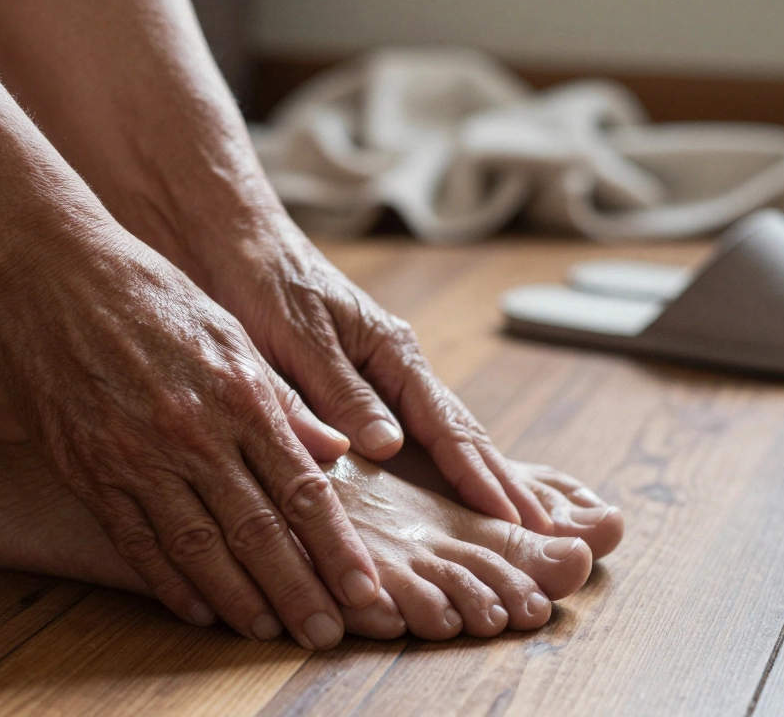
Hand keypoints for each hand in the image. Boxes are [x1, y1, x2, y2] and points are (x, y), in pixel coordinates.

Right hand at [0, 222, 379, 648]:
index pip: (302, 490)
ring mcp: (138, 456)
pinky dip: (170, 583)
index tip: (365, 589)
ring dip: (240, 599)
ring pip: (199, 549)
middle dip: (299, 590)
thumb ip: (282, 399)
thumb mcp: (228, 332)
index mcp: (239, 393)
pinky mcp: (91, 470)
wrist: (47, 276)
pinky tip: (199, 609)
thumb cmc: (147, 294)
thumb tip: (337, 450)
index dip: (337, 548)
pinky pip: (137, 540)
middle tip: (328, 632)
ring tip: (269, 631)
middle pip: (258, 532)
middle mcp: (194, 433)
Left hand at [192, 220, 552, 531]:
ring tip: (513, 528)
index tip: (515, 520)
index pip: (448, 425)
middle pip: (461, 435)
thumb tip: (389, 445)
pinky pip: (406, 437)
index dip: (481, 477)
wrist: (237, 246)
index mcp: (391, 352)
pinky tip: (446, 500)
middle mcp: (396, 368)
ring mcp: (381, 380)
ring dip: (477, 482)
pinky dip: (434, 469)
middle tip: (547, 537)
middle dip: (503, 485)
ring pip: (438, 439)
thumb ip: (340, 391)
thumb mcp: (300, 338)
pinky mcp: (355, 390)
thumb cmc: (265, 284)